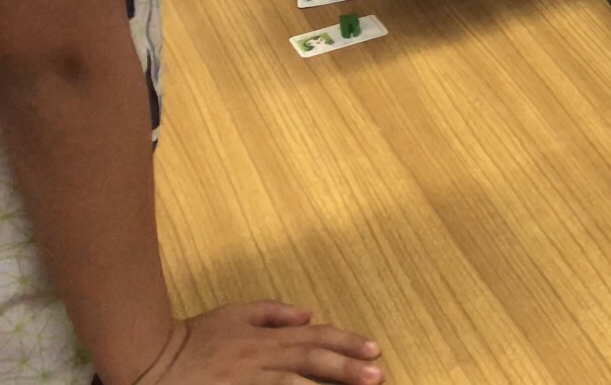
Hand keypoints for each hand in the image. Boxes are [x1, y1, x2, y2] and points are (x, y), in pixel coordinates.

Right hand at [133, 302, 381, 384]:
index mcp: (267, 338)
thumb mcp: (234, 314)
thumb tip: (309, 313)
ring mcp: (249, 381)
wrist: (151, 360)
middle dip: (347, 369)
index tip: (374, 350)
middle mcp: (263, 359)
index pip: (316, 338)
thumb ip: (272, 313)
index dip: (347, 343)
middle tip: (378, 376)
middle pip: (312, 362)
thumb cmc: (194, 339)